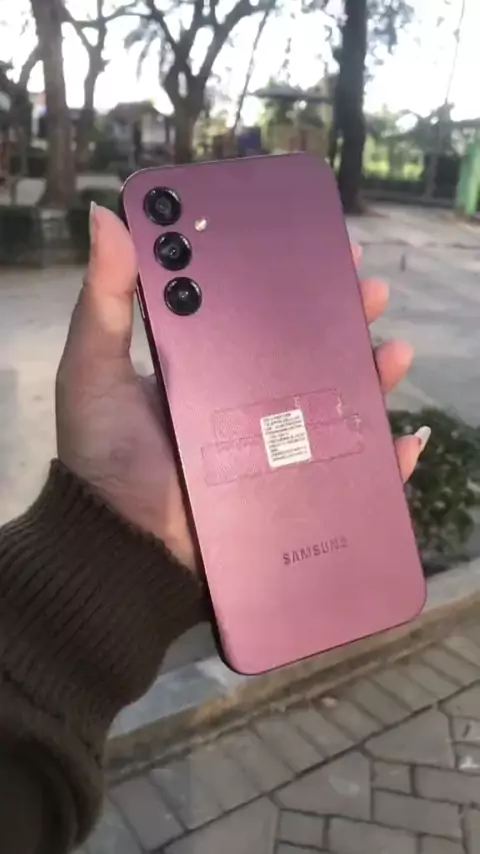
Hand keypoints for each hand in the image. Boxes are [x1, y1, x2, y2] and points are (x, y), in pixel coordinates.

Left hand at [56, 206, 426, 573]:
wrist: (118, 547)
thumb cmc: (105, 455)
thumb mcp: (95, 369)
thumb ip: (105, 300)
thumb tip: (106, 214)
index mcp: (209, 365)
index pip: (260, 313)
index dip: (295, 279)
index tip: (324, 246)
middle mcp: (247, 400)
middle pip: (309, 353)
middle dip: (346, 318)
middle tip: (370, 290)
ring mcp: (274, 448)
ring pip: (338, 405)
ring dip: (374, 375)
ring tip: (394, 352)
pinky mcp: (290, 493)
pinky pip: (347, 474)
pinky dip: (384, 460)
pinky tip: (404, 440)